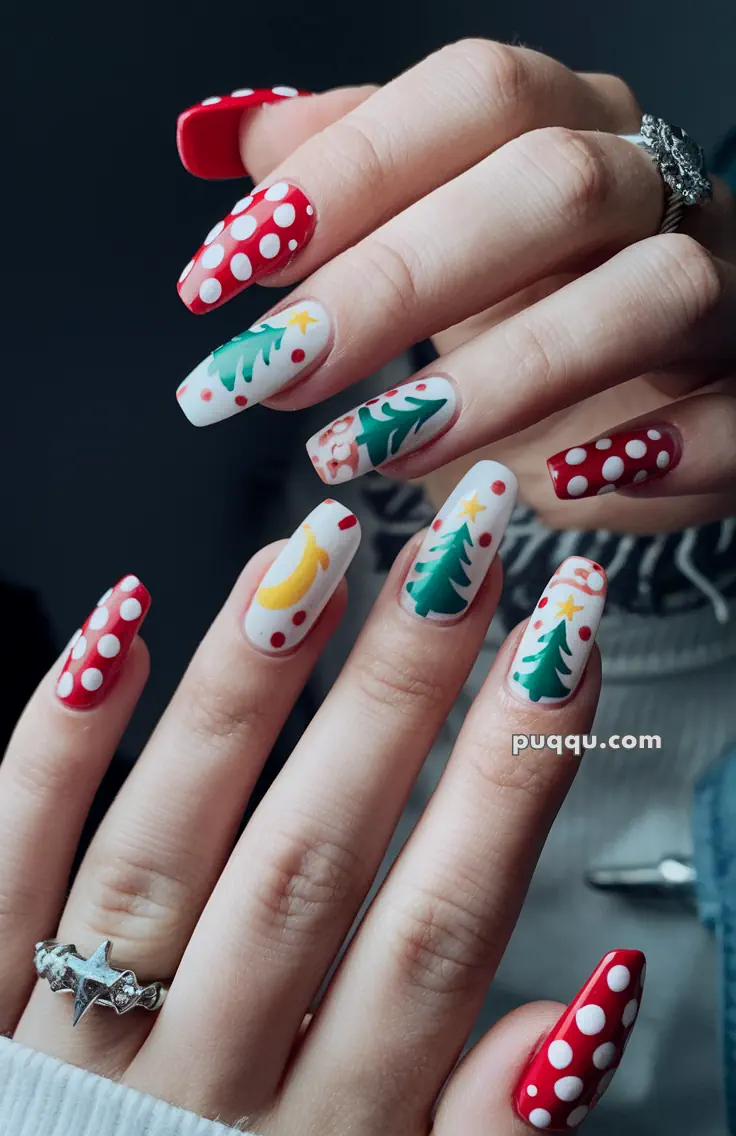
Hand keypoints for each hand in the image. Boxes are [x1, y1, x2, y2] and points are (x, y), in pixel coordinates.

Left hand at [2, 481, 640, 1135]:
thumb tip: (586, 1005)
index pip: (441, 925)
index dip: (509, 776)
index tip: (561, 641)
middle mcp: (203, 1083)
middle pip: (313, 859)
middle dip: (399, 691)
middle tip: (458, 544)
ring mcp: (77, 1052)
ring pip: (166, 849)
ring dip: (243, 695)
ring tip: (312, 556)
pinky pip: (1, 876)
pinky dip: (52, 753)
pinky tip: (114, 633)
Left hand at [174, 43, 735, 534]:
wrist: (663, 374)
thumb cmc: (533, 294)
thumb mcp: (433, 224)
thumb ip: (351, 176)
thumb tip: (239, 142)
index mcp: (571, 122)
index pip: (475, 96)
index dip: (348, 173)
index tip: (223, 271)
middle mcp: (656, 190)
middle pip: (552, 188)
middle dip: (397, 281)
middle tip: (274, 371)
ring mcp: (720, 289)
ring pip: (650, 296)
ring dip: (507, 374)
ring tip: (371, 449)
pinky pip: (731, 417)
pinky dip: (655, 455)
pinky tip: (551, 488)